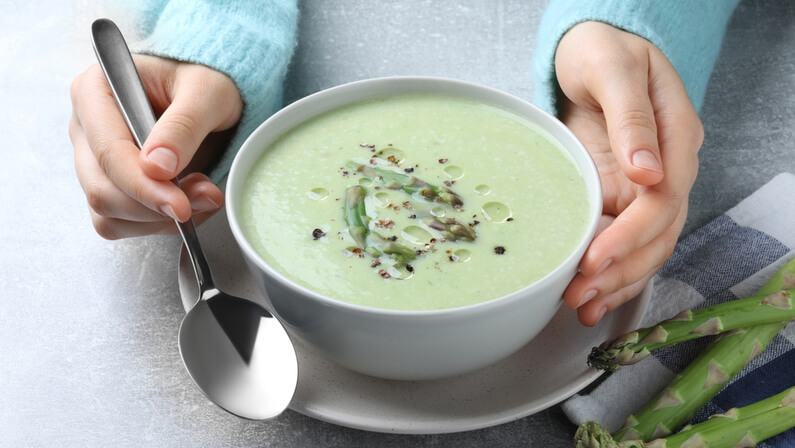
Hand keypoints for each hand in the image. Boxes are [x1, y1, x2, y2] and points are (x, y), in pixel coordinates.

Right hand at [69, 54, 242, 238]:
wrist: (211, 95)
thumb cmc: (205, 81)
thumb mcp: (207, 92)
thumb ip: (184, 126)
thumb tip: (157, 167)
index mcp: (96, 91)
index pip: (107, 152)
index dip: (143, 187)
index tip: (181, 206)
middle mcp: (86, 127)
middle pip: (101, 189)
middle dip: (155, 207)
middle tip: (205, 198)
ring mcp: (93, 160)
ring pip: (108, 213)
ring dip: (159, 219)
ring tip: (203, 195)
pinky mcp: (109, 185)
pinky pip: (120, 223)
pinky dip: (156, 225)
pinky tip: (187, 204)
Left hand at [554, 22, 703, 325]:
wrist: (590, 51)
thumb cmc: (603, 52)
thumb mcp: (614, 71)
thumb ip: (632, 118)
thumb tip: (647, 172)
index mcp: (676, 139)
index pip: (663, 199)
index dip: (630, 234)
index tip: (595, 257)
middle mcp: (668, 170)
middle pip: (657, 234)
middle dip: (620, 270)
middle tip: (579, 294)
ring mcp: (646, 187)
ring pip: (646, 247)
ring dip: (617, 282)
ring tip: (582, 307)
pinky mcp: (621, 195)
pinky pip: (626, 242)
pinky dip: (612, 272)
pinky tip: (591, 297)